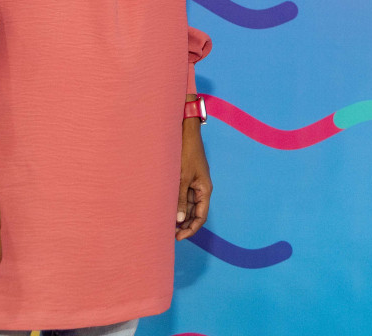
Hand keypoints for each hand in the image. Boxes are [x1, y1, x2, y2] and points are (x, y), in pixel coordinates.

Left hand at [176, 119, 210, 240]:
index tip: (178, 237)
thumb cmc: (187, 153)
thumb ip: (180, 199)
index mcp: (205, 190)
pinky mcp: (187, 179)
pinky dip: (177, 204)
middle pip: (195, 214)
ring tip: (166, 224)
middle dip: (185, 225)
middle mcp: (201, 189)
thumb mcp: (182, 178)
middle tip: (170, 234)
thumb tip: (179, 221)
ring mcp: (194, 184)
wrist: (186, 134)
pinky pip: (183, 196)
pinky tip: (167, 210)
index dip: (191, 229)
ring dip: (180, 215)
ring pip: (188, 206)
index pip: (201, 216)